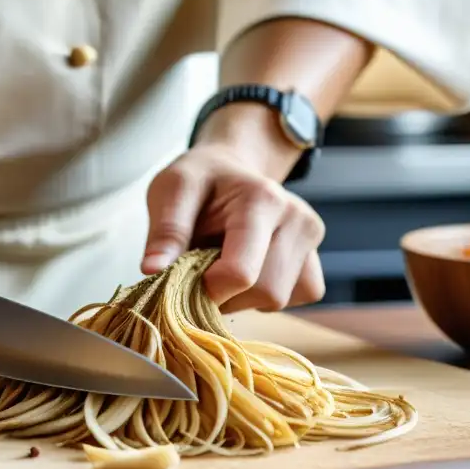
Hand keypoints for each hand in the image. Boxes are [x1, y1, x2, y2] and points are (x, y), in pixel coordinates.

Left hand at [141, 142, 325, 312]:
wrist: (229, 168)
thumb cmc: (199, 179)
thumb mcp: (171, 191)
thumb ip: (165, 231)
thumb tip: (153, 270)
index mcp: (262, 199)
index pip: (240, 273)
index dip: (207, 288)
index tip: (186, 277)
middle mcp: (298, 218)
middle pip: (266, 292)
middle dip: (226, 296)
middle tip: (201, 273)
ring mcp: (312, 237)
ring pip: (281, 300)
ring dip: (244, 298)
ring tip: (223, 267)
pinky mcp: (315, 256)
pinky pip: (300, 295)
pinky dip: (268, 296)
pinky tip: (248, 273)